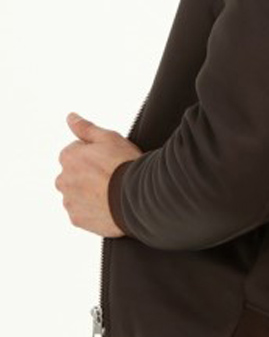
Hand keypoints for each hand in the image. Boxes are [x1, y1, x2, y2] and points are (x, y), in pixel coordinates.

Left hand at [56, 112, 142, 237]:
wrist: (137, 198)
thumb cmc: (125, 165)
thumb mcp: (109, 137)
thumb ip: (86, 128)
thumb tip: (71, 118)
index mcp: (68, 157)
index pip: (76, 152)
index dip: (95, 154)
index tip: (110, 159)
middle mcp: (63, 180)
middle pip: (74, 174)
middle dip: (88, 174)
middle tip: (112, 175)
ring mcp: (69, 201)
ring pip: (78, 194)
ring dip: (90, 192)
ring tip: (112, 191)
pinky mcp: (77, 219)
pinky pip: (83, 212)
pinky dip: (93, 209)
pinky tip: (109, 204)